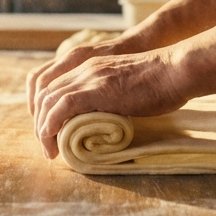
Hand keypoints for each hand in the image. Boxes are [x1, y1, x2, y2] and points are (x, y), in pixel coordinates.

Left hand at [32, 48, 190, 158]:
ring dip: (43, 127)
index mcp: (92, 66)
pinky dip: (51, 124)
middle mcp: (85, 68)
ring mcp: (90, 77)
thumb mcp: (127, 87)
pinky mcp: (97, 89)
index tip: (50, 131)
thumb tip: (107, 122)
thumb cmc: (162, 82)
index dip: (46, 109)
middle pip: (45, 94)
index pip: (54, 86)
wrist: (175, 70)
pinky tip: (50, 139)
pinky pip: (62, 106)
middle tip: (46, 145)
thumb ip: (112, 98)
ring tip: (49, 150)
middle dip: (40, 121)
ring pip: (49, 100)